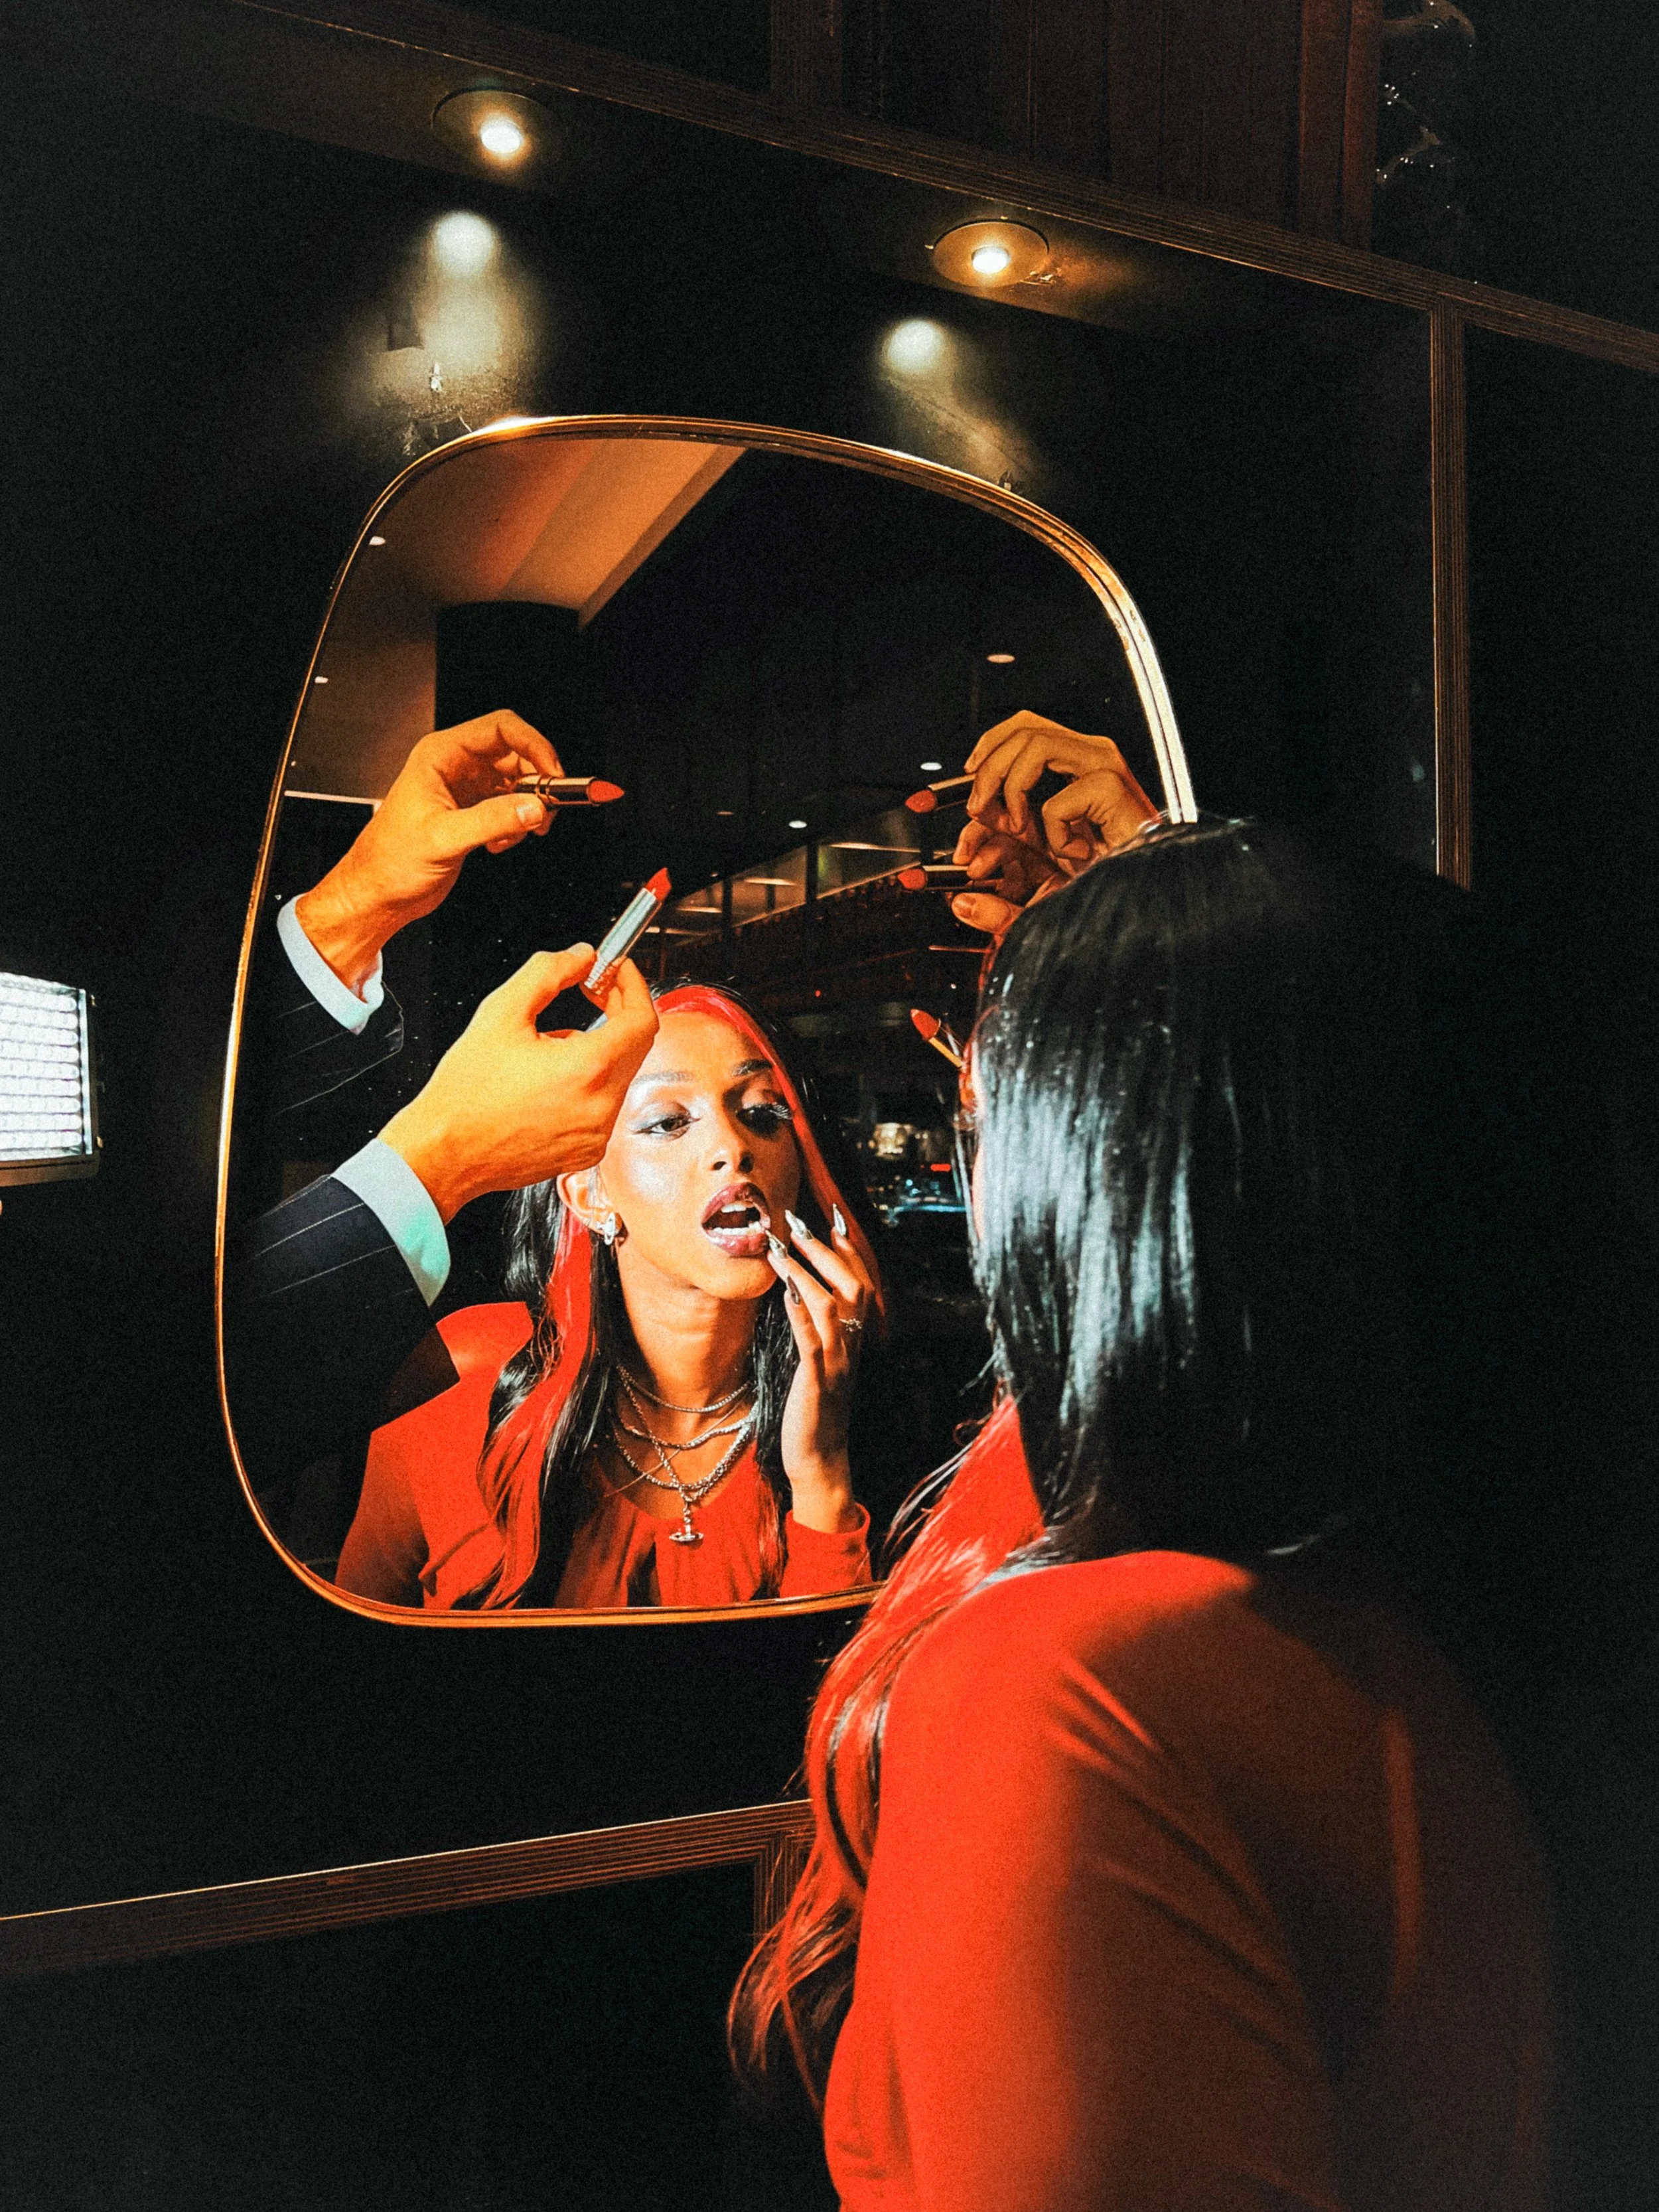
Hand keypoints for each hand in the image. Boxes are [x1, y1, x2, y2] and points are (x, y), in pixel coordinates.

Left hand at [294, 710, 564, 993]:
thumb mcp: (443, 838)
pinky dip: (518, 825)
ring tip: (518, 833)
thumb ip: (491, 820)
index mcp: (441, 755)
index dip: (534, 745)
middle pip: (517, 755)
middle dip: (537, 783)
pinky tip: (499, 844)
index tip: (553, 773)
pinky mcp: (474, 812)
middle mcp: (456, 766)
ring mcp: (467, 789)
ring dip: (529, 808)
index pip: (501, 729)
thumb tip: (534, 808)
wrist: (379, 892)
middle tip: (545, 811)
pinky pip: (512, 807)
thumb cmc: (390, 860)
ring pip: (519, 782)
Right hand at [378, 950, 657, 1222]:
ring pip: (620, 1074)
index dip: (632, 986)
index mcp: (587, 1070)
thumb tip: (581, 957)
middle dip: (617, 1012)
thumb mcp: (501, 1013)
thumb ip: (548, 972)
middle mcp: (600, 1107)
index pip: (642, 1019)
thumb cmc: (465, 1095)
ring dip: (599, 1048)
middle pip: (635, 1046)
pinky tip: (550, 1080)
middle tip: (592, 991)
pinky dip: (589, 1082)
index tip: (616, 971)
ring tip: (550, 1046)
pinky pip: (604, 1105)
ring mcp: (596, 1135)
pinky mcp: (587, 1151)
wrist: (445, 1152)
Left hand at [767, 1209, 875, 1533]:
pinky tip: (785, 1291)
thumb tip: (795, 1293)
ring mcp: (837, 1363)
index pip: (860, 1283)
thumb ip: (814, 1330)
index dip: (847, 1249)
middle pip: (851, 1285)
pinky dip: (800, 1313)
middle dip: (824, 1250)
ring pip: (833, 1306)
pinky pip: (812, 1340)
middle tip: (797, 1223)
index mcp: (854, 1339)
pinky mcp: (816, 1381)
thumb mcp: (818, 1362)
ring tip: (781, 1249)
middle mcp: (852, 1346)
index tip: (831, 1218)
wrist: (819, 1458)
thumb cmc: (812, 1409)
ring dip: (807, 1273)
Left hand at [948, 711, 1161, 942]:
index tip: (919, 802)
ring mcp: (1102, 773)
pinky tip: (1070, 853)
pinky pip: (1058, 796)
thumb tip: (959, 903)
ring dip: (1010, 786)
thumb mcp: (1037, 905)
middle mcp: (1083, 770)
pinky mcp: (1113, 789)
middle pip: (1022, 727)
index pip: (1012, 748)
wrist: (1147, 915)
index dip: (970, 764)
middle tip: (977, 812)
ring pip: (1035, 741)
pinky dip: (1051, 829)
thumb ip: (996, 904)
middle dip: (986, 769)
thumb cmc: (1105, 906)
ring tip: (1018, 827)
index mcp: (1065, 787)